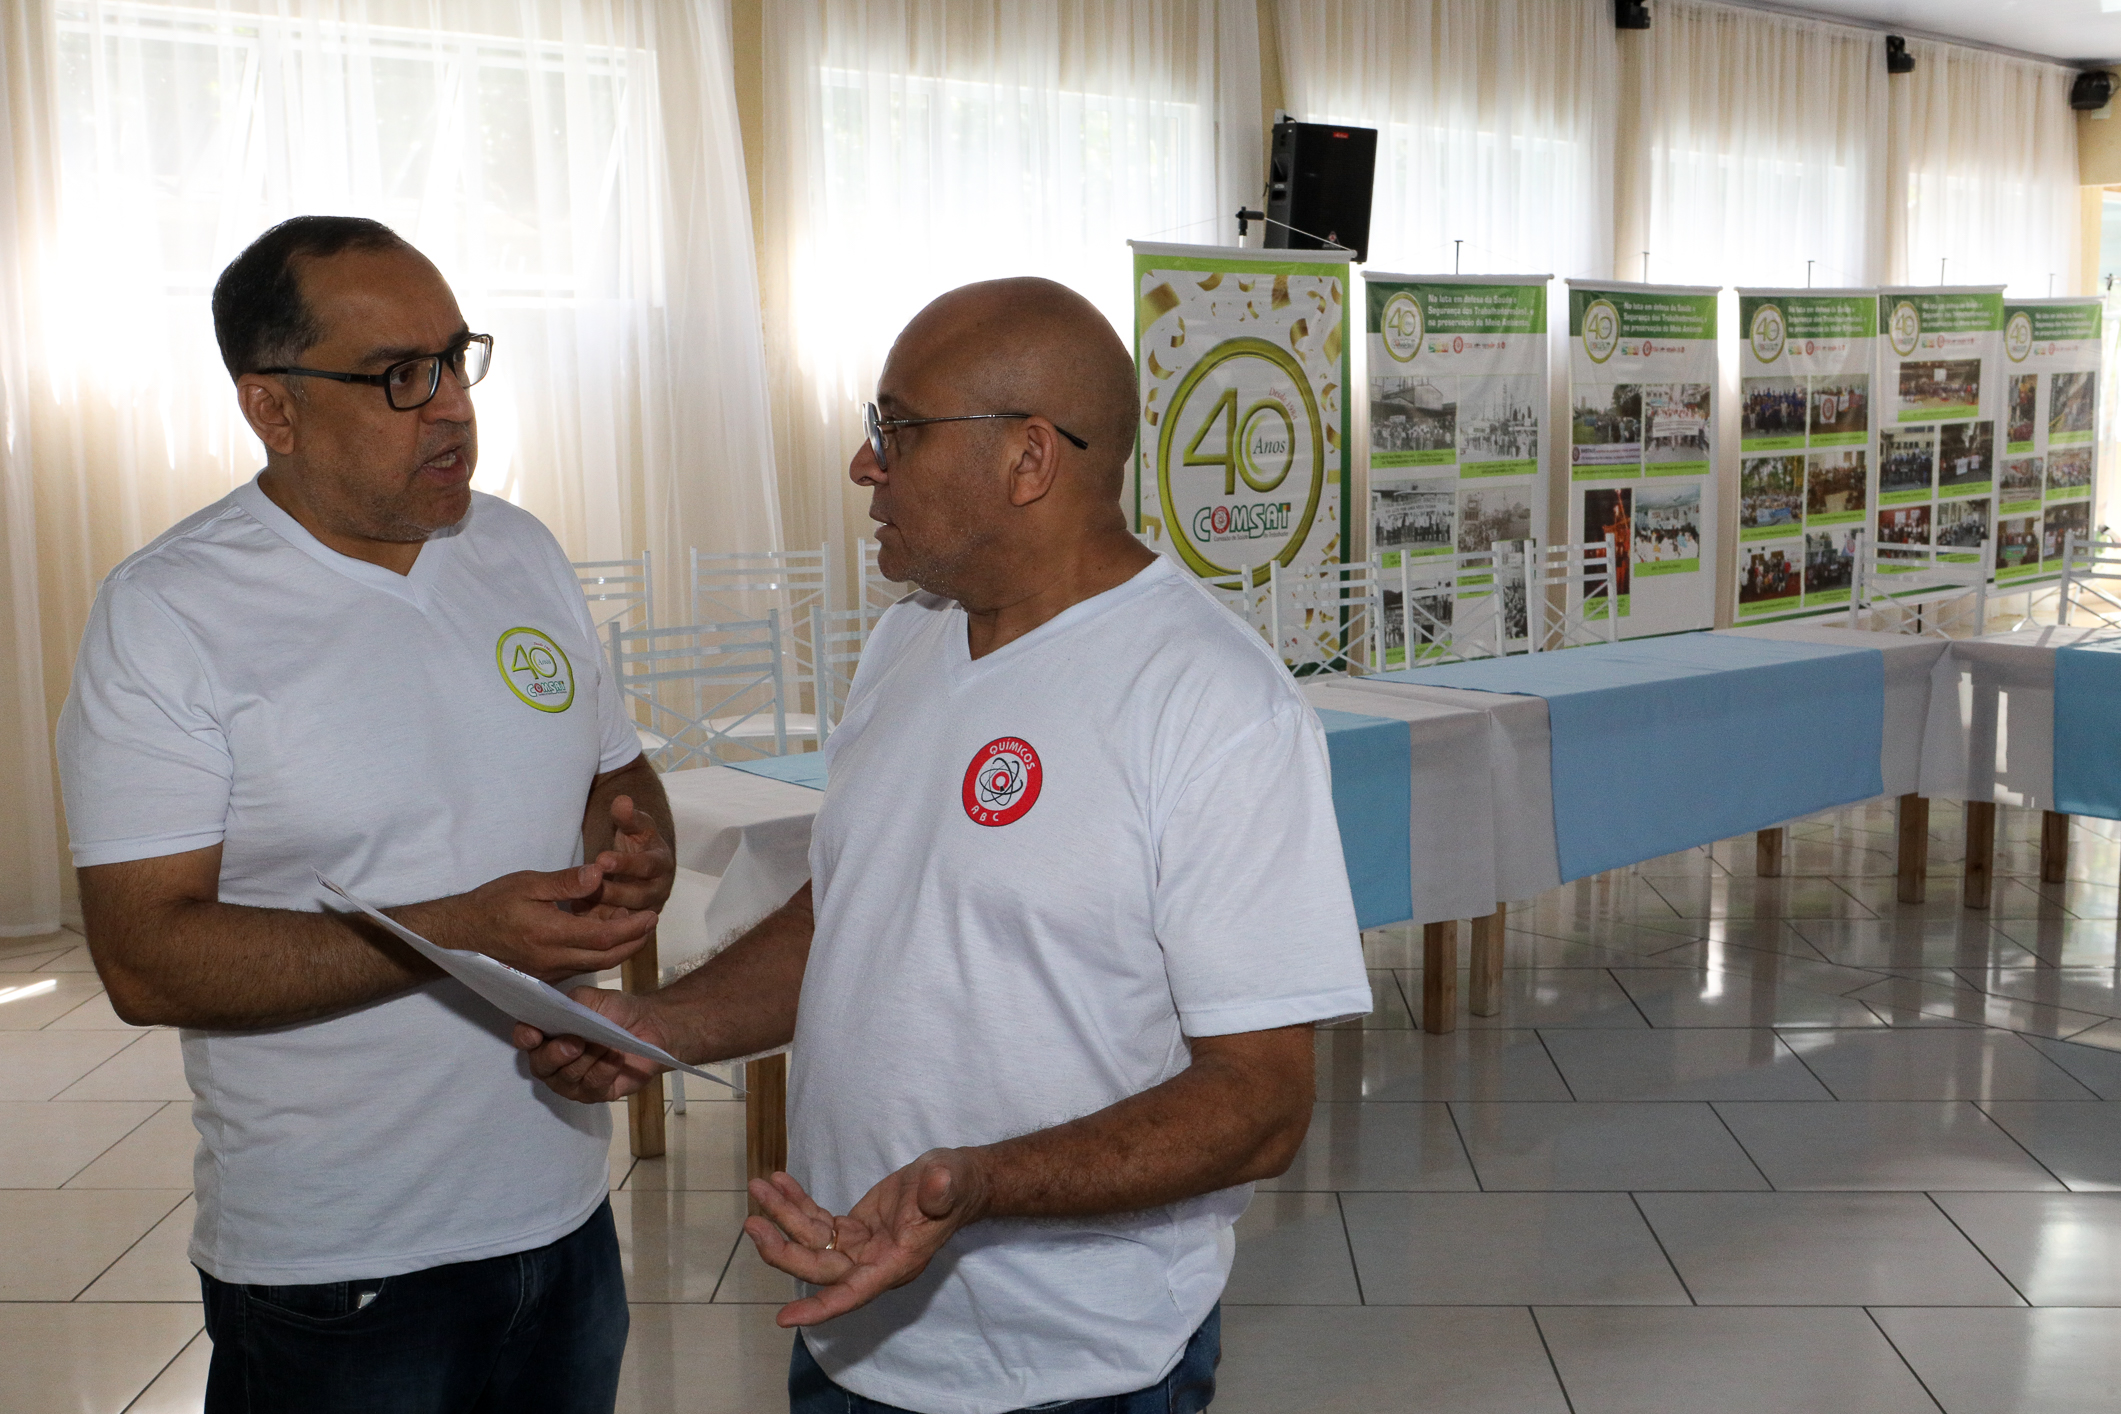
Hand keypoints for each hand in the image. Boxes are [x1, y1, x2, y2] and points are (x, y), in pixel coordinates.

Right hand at [399, 863, 655, 982]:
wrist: (461, 933)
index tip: (652, 914)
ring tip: (635, 926)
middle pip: (607, 957)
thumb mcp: (528, 883)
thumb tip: (600, 874)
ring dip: (620, 949)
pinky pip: (581, 966)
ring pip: (596, 965)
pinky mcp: (544, 975)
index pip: (604, 936)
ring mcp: (549, 971)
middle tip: (651, 922)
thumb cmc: (492, 903)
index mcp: (550, 934)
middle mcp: (552, 959)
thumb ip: (566, 882)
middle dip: (634, 941)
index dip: (632, 928)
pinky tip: (606, 935)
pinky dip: (601, 953)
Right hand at [513, 985, 673, 1102]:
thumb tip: (557, 1014)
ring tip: (607, 1044)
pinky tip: (617, 1057)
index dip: (525, 1037)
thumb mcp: (591, 998)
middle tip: (577, 1043)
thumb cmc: (616, 1010)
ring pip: (567, 1078)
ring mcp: (572, 1081)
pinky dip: (605, 1070)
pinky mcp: (595, 1093)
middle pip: (541, 1066)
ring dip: (589, 1059)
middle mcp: (553, 1062)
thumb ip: (571, 1003)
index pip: (525, 1038)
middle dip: (557, 1055)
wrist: (650, 1025)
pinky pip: (592, 1087)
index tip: (535, 1035)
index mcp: (547, 1035)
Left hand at [585, 795, 674, 916]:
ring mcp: (648, 909)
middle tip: (585, 887)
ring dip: (604, 910)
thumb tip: (622, 800)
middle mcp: (660, 889)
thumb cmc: (637, 843)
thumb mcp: (635, 827)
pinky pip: (619, 928)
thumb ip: (628, 816)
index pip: (647, 866)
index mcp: (662, 864)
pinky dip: (599, 923)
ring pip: (628, 916)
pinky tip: (578, 914)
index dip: (625, 863)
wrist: (642, 866)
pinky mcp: (636, 924)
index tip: (601, 858)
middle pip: (639, 896)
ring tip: (577, 902)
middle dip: (612, 891)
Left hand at [745, 1151, 988, 1327]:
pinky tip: (780, 1183)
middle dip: (784, 1248)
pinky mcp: (853, 1229)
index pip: (853, 1293)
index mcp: (895, 1262)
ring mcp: (860, 1246)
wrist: (955, 1179)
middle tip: (753, 1223)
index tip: (785, 1317)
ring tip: (759, 1187)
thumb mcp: (951, 1180)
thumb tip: (937, 1182)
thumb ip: (942, 1188)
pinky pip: (817, 1221)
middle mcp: (873, 1262)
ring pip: (812, 1241)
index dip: (820, 1308)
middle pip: (820, 1266)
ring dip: (783, 1216)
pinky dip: (796, 1203)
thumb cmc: (957, 1183)